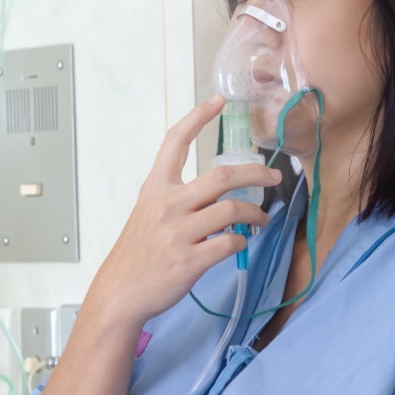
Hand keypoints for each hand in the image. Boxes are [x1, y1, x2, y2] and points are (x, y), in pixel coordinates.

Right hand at [84, 95, 281, 328]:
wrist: (120, 293)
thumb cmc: (139, 252)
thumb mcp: (148, 213)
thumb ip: (179, 197)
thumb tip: (221, 191)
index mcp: (156, 189)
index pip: (175, 142)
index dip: (197, 118)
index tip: (217, 101)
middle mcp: (167, 205)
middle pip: (223, 176)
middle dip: (256, 172)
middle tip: (273, 175)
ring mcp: (178, 233)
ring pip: (233, 209)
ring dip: (255, 212)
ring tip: (261, 217)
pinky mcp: (190, 260)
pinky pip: (231, 241)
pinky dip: (241, 239)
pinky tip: (239, 241)